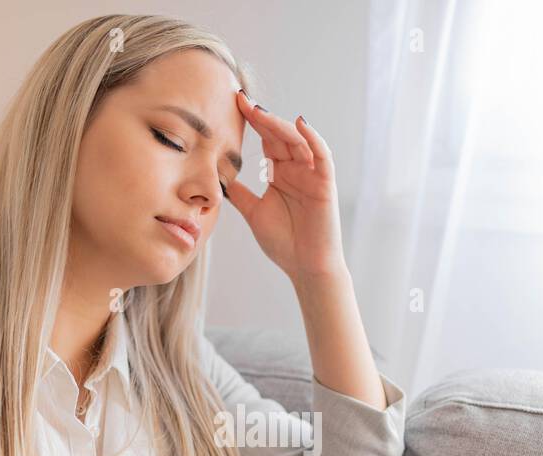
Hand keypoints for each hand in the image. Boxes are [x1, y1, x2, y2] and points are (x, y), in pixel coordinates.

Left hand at [224, 90, 345, 280]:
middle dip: (262, 116)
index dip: (252, 121)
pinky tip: (300, 124)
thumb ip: (239, 193)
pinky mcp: (326, 183)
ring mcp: (312, 174)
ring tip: (260, 112)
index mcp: (280, 173)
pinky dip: (313, 138)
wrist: (306, 267)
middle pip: (280, 134)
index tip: (232, 104)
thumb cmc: (284, 243)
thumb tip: (216, 178)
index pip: (266, 139)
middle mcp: (297, 168)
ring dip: (280, 124)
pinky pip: (322, 155)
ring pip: (298, 140)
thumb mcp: (253, 213)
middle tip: (241, 100)